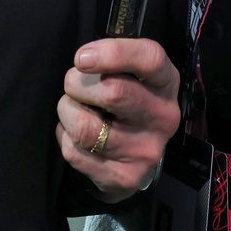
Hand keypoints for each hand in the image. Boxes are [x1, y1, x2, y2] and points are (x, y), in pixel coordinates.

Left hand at [55, 38, 180, 202]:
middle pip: (113, 92)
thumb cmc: (126, 103)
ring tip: (75, 111)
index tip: (82, 58)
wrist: (133, 160)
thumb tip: (84, 59)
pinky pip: (75, 151)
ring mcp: (145, 151)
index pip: (150, 59)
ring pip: (85, 126)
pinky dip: (65, 137)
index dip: (113, 53)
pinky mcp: (123, 177)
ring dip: (67, 112)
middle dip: (77, 84)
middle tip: (73, 85)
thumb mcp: (131, 74)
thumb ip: (113, 60)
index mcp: (165, 83)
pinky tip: (77, 136)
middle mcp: (162, 117)